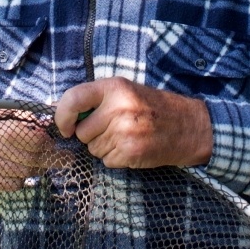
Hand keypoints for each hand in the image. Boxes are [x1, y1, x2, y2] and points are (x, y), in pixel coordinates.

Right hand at [0, 117, 65, 189]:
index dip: (48, 142)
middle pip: (31, 159)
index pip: (33, 140)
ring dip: (38, 169)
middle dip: (50, 159)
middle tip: (65, 159)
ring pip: (25, 174)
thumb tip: (50, 120)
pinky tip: (24, 170)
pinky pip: (13, 185)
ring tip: (43, 163)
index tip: (56, 141)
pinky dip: (23, 179)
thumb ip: (24, 116)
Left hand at [54, 77, 213, 168]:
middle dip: (91, 135)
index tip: (65, 126)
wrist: (188, 126)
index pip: (73, 99)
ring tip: (126, 136)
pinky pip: (106, 161)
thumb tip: (62, 114)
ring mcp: (125, 132)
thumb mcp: (126, 91)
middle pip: (82, 132)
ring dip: (104, 147)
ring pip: (93, 149)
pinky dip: (116, 158)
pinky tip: (132, 147)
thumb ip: (96, 99)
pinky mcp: (131, 152)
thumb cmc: (153, 107)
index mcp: (115, 87)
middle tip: (112, 128)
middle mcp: (118, 108)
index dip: (62, 116)